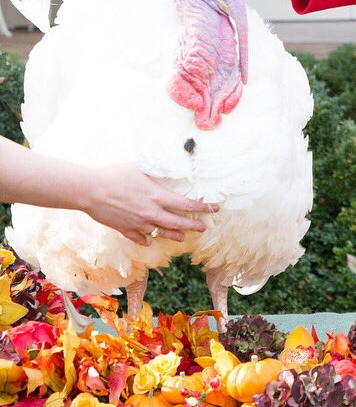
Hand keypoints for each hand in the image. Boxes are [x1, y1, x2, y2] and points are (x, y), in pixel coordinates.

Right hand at [83, 163, 218, 245]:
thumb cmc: (115, 175)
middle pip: (178, 223)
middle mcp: (151, 213)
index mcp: (157, 196)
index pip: (186, 205)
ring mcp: (138, 223)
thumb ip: (157, 171)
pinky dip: (147, 239)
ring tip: (182, 236)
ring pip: (161, 232)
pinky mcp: (125, 229)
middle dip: (193, 225)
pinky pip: (140, 238)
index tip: (214, 209)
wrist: (90, 190)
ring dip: (174, 234)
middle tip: (203, 227)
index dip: (202, 207)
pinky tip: (151, 239)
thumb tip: (170, 166)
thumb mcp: (141, 167)